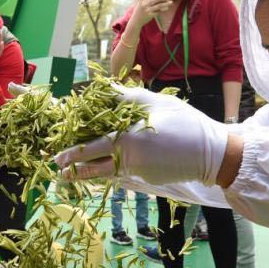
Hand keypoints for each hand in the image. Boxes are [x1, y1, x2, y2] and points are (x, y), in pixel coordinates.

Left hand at [54, 86, 229, 185]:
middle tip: (56, 166)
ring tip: (68, 175)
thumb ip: (126, 96)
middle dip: (72, 165)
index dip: (72, 149)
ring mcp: (136, 172)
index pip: (91, 144)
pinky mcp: (146, 180)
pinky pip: (123, 173)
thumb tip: (103, 87)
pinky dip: (110, 171)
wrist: (212, 154)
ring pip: (105, 172)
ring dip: (86, 173)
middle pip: (92, 164)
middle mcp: (128, 158)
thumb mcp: (155, 102)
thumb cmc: (185, 122)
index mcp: (127, 137)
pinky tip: (103, 167)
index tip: (56, 152)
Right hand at [131, 0, 172, 30]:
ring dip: (166, 4)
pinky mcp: (150, 15)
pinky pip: (158, 11)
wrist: (135, 21)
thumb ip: (149, 0)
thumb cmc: (140, 10)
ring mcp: (147, 9)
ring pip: (159, 6)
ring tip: (171, 2)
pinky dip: (162, 10)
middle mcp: (145, 3)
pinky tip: (166, 8)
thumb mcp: (142, 3)